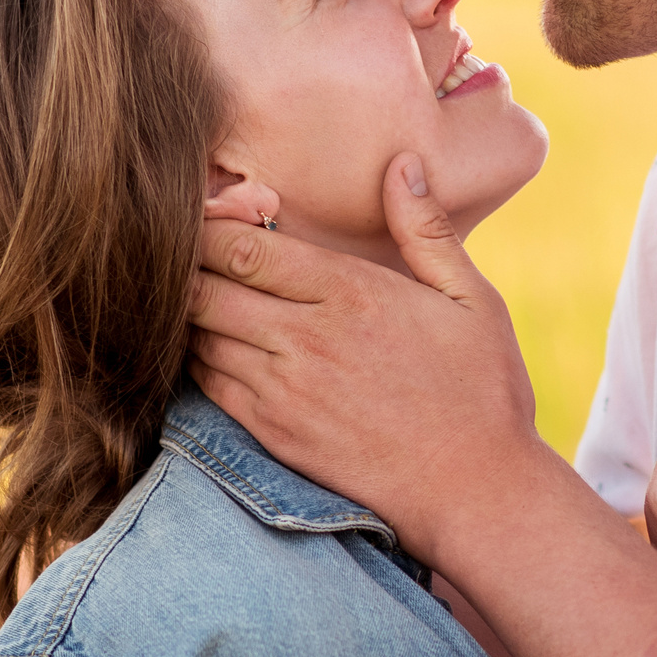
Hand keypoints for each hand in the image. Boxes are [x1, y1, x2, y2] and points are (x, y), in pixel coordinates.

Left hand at [188, 154, 543, 556]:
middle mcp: (306, 339)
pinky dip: (194, 358)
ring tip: (182, 289)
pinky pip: (208, 384)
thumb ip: (426, 230)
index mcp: (350, 293)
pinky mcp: (273, 434)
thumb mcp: (472, 300)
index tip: (202, 213)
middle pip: (204, 288)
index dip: (208, 225)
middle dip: (182, 262)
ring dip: (184, 310)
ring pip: (198, 335)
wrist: (475, 491)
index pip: (244, 246)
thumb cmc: (483, 391)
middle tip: (174, 247)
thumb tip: (401, 164)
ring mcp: (283, 391)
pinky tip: (204, 342)